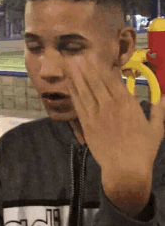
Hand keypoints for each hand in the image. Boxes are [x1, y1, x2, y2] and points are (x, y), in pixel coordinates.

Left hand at [65, 57, 164, 214]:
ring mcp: (96, 115)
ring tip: (71, 63)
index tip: (97, 57)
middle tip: (79, 54)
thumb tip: (164, 94)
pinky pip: (79, 105)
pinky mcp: (87, 125)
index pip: (113, 80)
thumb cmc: (143, 150)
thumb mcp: (157, 128)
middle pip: (96, 81)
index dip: (103, 67)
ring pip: (85, 90)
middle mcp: (110, 105)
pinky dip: (73, 92)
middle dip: (88, 67)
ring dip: (77, 75)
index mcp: (127, 104)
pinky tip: (70, 83)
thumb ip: (159, 109)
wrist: (125, 171)